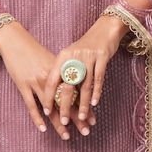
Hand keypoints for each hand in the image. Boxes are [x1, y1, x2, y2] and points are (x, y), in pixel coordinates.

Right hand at [0, 20, 88, 138]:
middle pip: (66, 102)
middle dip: (77, 118)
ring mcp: (36, 82)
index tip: (93, 119)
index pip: (76, 93)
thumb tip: (72, 88)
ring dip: (59, 123)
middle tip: (87, 131)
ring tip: (67, 136)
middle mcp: (50, 78)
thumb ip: (62, 74)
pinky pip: (31, 105)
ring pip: (51, 107)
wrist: (15, 40)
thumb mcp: (51, 60)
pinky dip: (37, 118)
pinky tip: (43, 129)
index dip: (84, 107)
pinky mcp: (22, 85)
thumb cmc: (33, 50)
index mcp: (60, 71)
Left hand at [39, 14, 127, 135]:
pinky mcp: (102, 57)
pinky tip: (94, 104)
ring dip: (83, 104)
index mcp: (62, 57)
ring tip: (81, 118)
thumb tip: (56, 93)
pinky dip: (96, 92)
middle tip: (63, 122)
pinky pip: (98, 79)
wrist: (104, 29)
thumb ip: (64, 71)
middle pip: (67, 86)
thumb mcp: (71, 55)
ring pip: (84, 86)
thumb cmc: (86, 46)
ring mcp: (88, 57)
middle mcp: (74, 57)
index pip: (52, 81)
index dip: (49, 97)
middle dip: (65, 106)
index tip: (46, 112)